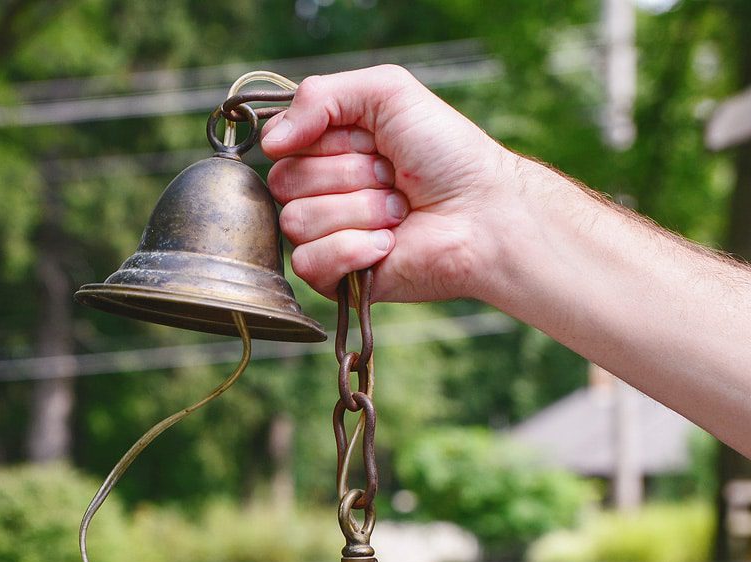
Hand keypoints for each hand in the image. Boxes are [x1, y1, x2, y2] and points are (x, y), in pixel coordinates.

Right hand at [262, 65, 511, 302]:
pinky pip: (308, 263)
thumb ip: (318, 95)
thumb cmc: (446, 153)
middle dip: (348, 175)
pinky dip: (353, 249)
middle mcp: (322, 192)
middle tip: (392, 178)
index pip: (283, 142)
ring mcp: (327, 237)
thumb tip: (267, 141)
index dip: (327, 139)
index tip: (372, 140)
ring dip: (359, 211)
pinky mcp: (336, 280)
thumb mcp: (386, 92)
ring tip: (398, 212)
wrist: (482, 212)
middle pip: (285, 181)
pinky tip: (388, 244)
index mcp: (328, 149)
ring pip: (297, 221)